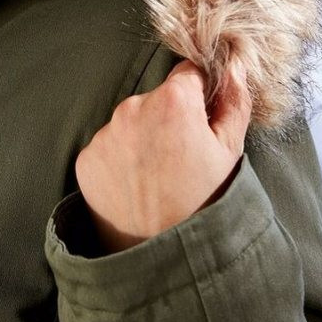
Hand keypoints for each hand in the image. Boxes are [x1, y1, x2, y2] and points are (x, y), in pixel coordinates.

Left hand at [74, 56, 251, 253]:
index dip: (198, 94)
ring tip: (158, 178)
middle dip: (168, 118)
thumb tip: (235, 65)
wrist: (162, 257)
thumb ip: (234, 101)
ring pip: (129, 123)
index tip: (201, 120)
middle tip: (182, 159)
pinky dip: (119, 160)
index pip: (186, 73)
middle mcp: (132, 107)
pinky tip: (135, 187)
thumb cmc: (205, 203)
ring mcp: (105, 133)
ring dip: (142, 138)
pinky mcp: (86, 157)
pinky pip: (107, 147)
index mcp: (173, 100)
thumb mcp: (230, 152)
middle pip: (155, 99)